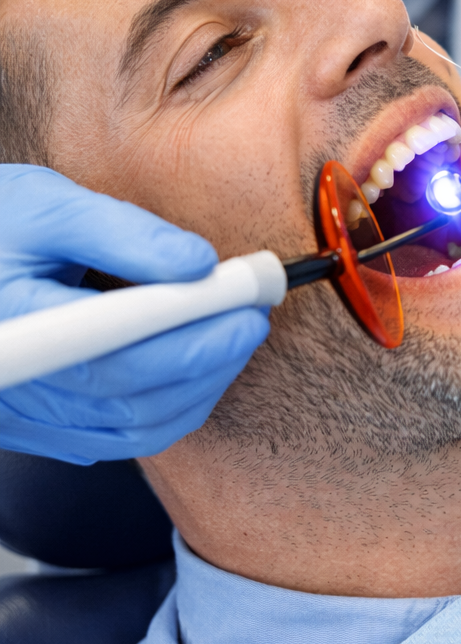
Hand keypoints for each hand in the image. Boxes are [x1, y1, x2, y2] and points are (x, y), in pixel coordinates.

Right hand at [0, 166, 268, 463]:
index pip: (115, 357)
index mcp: (13, 327)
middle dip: (209, 361)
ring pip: (134, 430)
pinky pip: (117, 438)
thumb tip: (200, 263)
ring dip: (199, 386)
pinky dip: (170, 407)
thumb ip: (124, 233)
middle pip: (133, 401)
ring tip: (233, 334)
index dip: (191, 342)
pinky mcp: (36, 430)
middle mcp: (14, 386)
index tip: (246, 312)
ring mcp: (24, 418)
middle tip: (254, 316)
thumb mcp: (51, 205)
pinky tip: (196, 367)